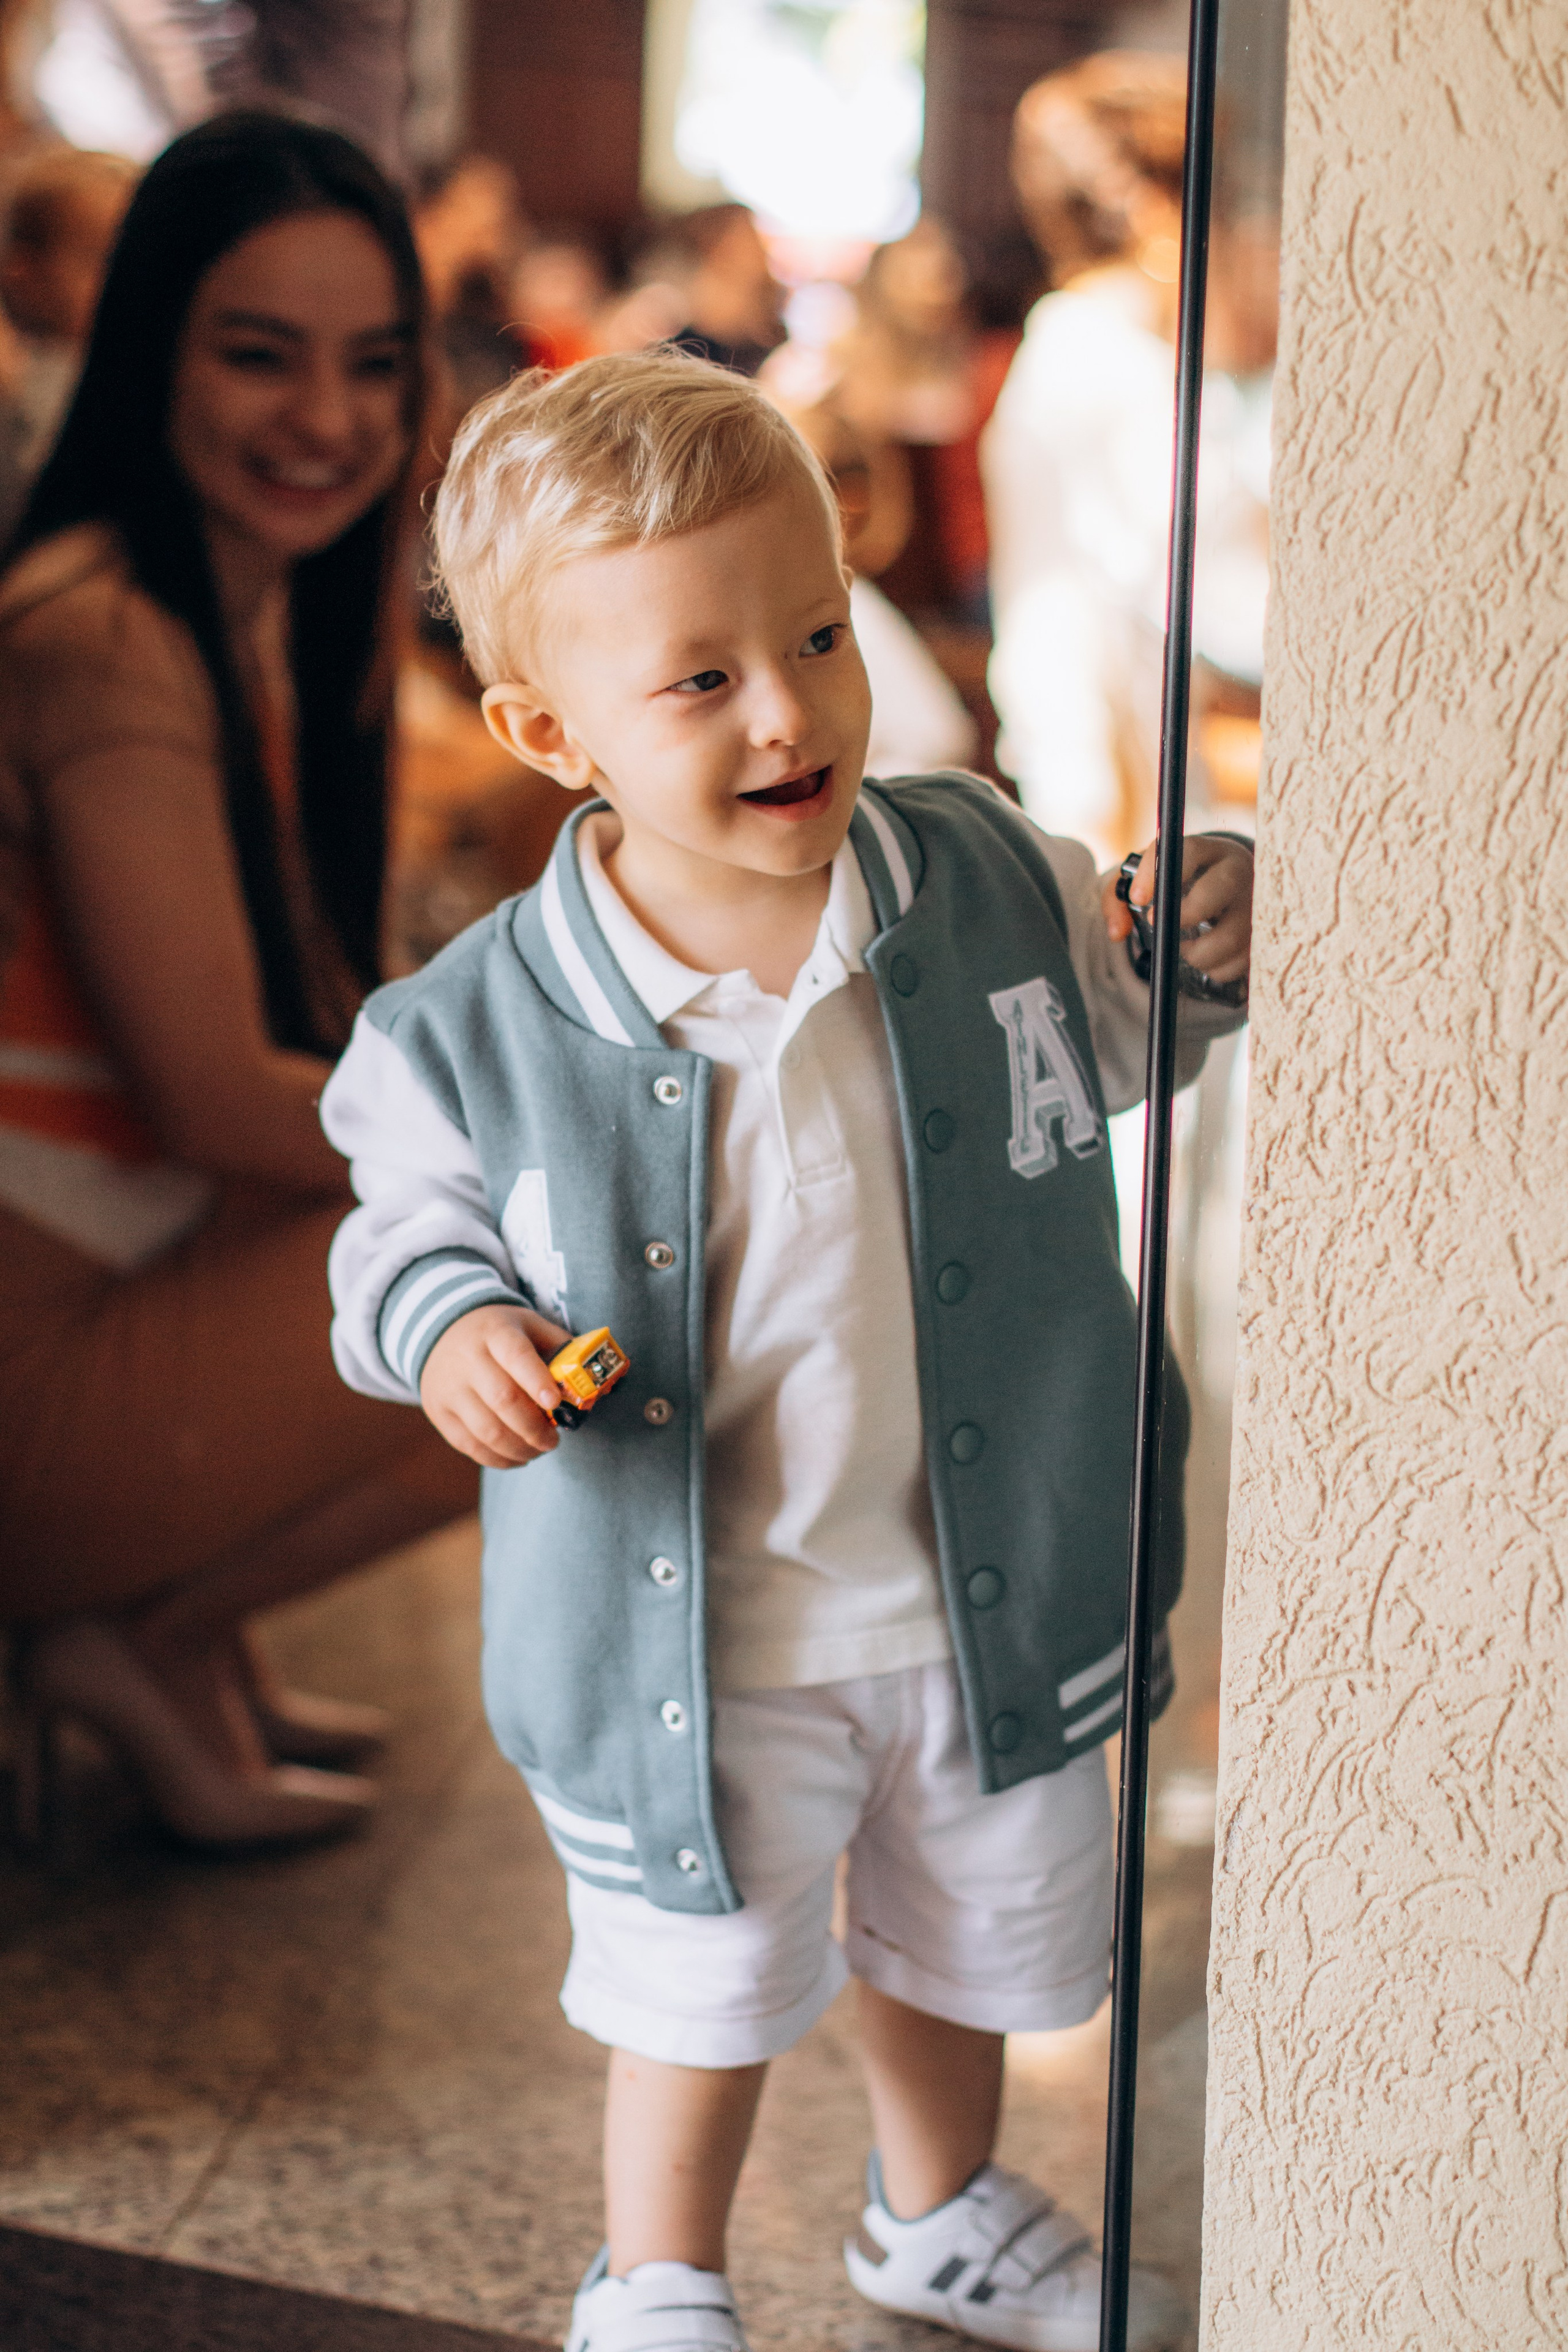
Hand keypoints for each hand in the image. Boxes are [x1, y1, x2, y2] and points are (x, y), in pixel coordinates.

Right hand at [420, 1303, 570, 1468]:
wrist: (444, 1332)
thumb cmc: (502, 1335)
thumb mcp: (530, 1326)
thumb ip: (561, 1349)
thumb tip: (595, 1382)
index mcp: (496, 1332)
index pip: (515, 1355)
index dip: (536, 1381)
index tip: (555, 1404)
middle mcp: (467, 1358)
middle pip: (502, 1399)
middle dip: (535, 1428)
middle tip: (554, 1441)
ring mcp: (449, 1387)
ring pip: (486, 1430)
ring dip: (520, 1448)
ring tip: (538, 1449)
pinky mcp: (439, 1412)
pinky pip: (470, 1445)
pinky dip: (499, 1459)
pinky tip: (518, 1456)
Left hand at [1102, 833, 1252, 988]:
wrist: (1225, 889)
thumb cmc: (1178, 884)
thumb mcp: (1146, 882)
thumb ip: (1119, 901)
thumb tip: (1117, 932)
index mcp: (1210, 850)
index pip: (1189, 850)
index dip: (1159, 874)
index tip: (1138, 899)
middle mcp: (1239, 872)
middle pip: (1220, 888)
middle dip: (1186, 914)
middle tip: (1161, 925)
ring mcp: (1256, 904)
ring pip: (1230, 935)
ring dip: (1198, 952)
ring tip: (1184, 948)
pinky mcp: (1263, 935)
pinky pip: (1240, 962)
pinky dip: (1215, 969)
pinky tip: (1206, 959)